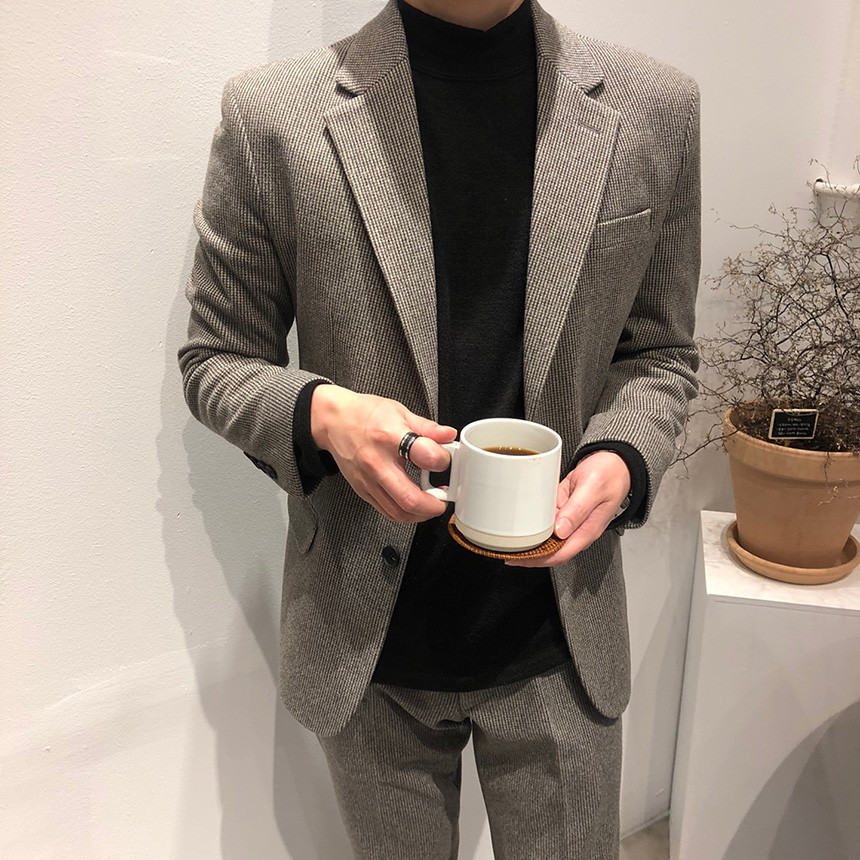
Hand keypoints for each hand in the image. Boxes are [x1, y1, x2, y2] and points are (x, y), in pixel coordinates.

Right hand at [310, 384, 456, 522]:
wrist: (333, 422)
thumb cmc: (364, 415)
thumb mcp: (400, 412)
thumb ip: (427, 428)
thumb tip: (449, 436)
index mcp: (389, 436)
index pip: (423, 455)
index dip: (442, 461)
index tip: (446, 460)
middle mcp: (376, 463)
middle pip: (409, 499)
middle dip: (433, 506)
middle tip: (442, 499)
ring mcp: (367, 480)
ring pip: (397, 512)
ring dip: (420, 514)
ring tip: (430, 502)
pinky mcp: (362, 490)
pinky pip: (386, 511)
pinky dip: (404, 513)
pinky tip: (413, 503)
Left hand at [506, 450, 630, 567]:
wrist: (615, 462)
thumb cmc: (609, 473)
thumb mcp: (592, 488)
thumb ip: (577, 510)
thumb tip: (561, 531)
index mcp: (587, 529)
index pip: (561, 554)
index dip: (538, 560)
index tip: (519, 558)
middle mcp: (578, 529)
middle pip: (551, 551)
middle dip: (530, 555)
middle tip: (507, 552)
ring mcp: (570, 521)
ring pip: (548, 539)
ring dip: (530, 543)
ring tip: (509, 543)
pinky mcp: (564, 511)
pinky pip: (547, 523)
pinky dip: (534, 526)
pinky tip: (520, 526)